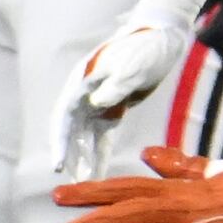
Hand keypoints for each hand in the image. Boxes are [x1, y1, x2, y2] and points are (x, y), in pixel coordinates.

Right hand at [47, 0, 195, 176]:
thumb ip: (115, 85)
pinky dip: (100, 154)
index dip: (59, 140)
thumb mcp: (133, 65)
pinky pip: (102, 137)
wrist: (164, 39)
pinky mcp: (112, 110)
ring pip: (84, 136)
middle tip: (68, 180)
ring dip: (83, 158)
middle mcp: (84, 94)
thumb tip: (96, 104)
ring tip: (83, 183)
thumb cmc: (147, 47)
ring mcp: (97, 103)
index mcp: (82, 82)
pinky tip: (98, 174)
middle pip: (69, 130)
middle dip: (68, 155)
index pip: (63, 115)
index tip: (58, 163)